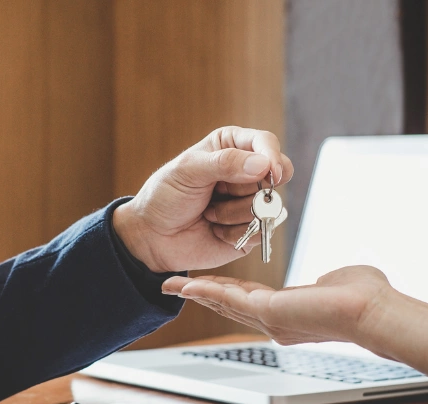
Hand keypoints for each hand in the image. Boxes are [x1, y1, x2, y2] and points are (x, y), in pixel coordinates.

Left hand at [112, 126, 292, 272]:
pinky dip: (235, 233)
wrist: (152, 236)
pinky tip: (215, 230)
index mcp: (231, 146)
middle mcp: (246, 173)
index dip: (272, 157)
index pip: (266, 143)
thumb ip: (225, 162)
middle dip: (248, 190)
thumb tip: (263, 164)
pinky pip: (261, 232)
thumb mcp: (187, 170)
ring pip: (269, 207)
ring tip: (209, 214)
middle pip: (275, 176)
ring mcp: (251, 202)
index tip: (270, 173)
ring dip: (233, 214)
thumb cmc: (165, 196)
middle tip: (221, 193)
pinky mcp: (252, 230)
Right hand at [162, 266, 393, 349]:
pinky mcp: (270, 312)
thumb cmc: (367, 300)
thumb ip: (324, 282)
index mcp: (289, 317)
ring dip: (198, 293)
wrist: (375, 314)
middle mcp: (275, 324)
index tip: (206, 284)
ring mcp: (271, 321)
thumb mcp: (336, 282)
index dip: (225, 293)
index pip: (248, 303)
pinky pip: (231, 299)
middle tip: (176, 287)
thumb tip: (326, 281)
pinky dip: (208, 291)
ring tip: (173, 285)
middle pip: (229, 307)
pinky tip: (191, 284)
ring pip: (225, 304)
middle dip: (201, 296)